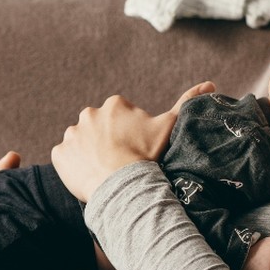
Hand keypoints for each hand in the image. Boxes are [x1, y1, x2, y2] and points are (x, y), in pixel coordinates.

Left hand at [51, 82, 214, 201]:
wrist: (122, 185)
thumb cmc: (146, 155)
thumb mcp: (168, 127)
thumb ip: (185, 103)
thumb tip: (210, 84)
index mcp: (113, 104)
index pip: (119, 118)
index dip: (128, 134)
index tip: (134, 149)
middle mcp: (87, 113)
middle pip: (98, 129)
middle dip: (106, 142)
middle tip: (119, 161)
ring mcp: (71, 134)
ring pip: (81, 143)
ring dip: (89, 153)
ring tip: (105, 170)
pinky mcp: (58, 154)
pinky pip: (65, 158)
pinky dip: (74, 166)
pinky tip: (89, 176)